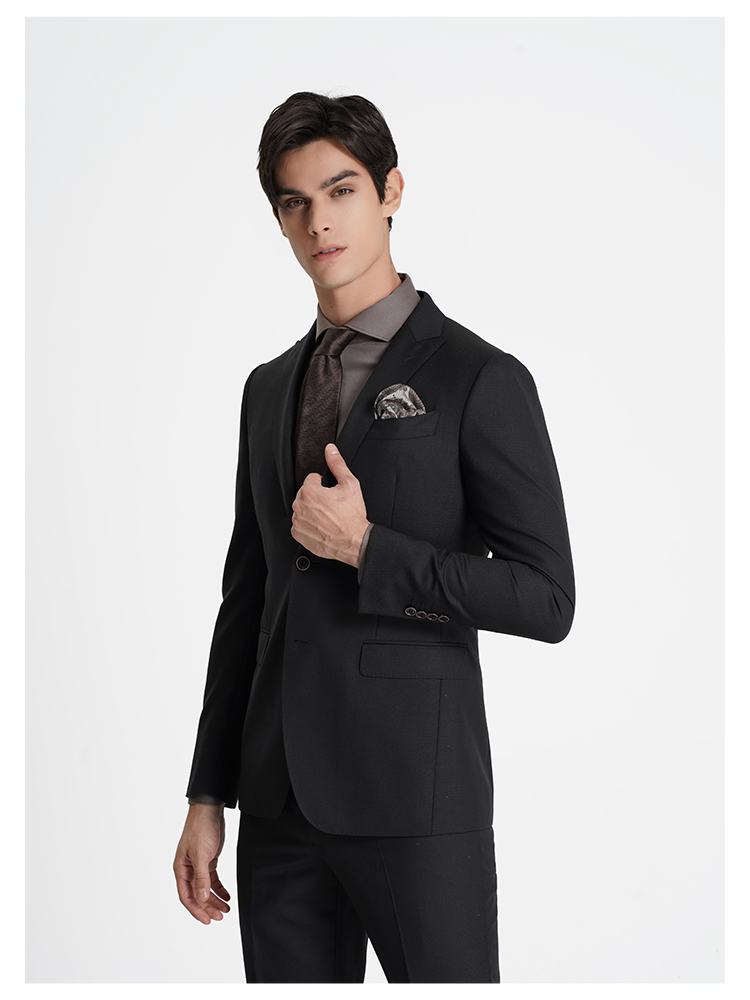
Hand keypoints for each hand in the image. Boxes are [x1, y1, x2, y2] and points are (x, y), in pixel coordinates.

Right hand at [173, 803, 230, 924]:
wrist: (209, 810)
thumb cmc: (200, 829)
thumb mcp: (202, 855)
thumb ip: (201, 878)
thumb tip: (200, 898)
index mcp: (181, 869)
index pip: (187, 896)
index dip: (196, 910)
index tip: (208, 920)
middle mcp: (188, 869)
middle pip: (197, 894)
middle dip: (208, 907)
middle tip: (220, 916)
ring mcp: (198, 865)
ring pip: (205, 888)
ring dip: (215, 899)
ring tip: (226, 909)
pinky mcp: (208, 860)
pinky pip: (212, 879)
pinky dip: (219, 888)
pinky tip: (226, 895)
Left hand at [291, 443, 369, 566]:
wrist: (353, 541)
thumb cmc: (352, 516)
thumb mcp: (349, 485)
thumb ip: (337, 464)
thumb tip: (330, 450)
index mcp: (309, 492)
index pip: (311, 479)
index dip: (324, 485)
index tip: (331, 494)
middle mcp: (299, 507)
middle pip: (305, 494)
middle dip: (317, 497)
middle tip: (331, 506)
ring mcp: (298, 521)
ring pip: (302, 508)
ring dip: (312, 510)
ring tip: (327, 516)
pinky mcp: (298, 534)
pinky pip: (300, 524)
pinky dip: (308, 524)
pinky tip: (322, 525)